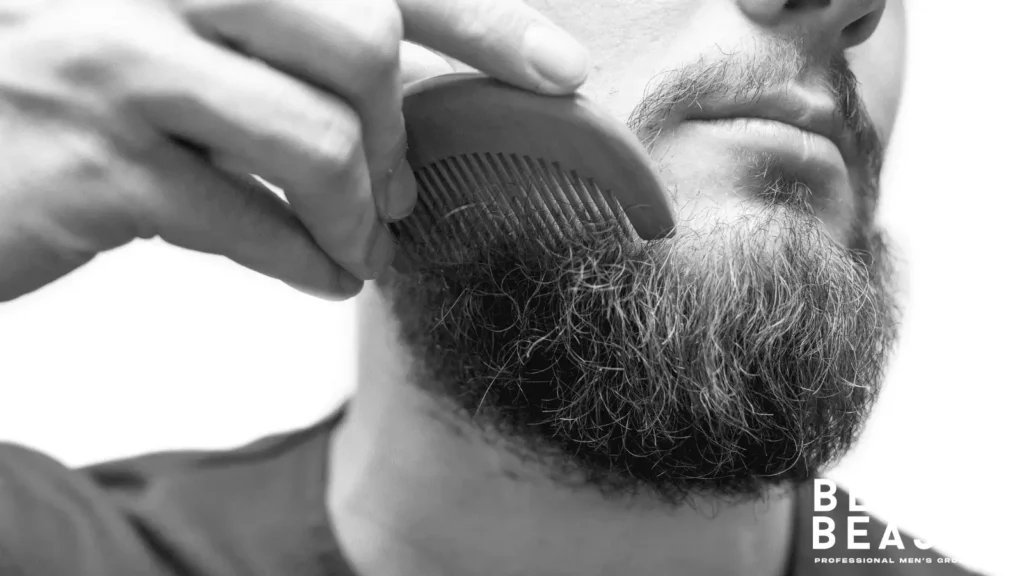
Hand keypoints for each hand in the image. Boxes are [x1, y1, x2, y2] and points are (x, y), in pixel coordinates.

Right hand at [0, 0, 589, 301]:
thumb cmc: (83, 97)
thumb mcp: (182, 45)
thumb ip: (286, 51)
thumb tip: (406, 105)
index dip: (483, 19)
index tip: (561, 70)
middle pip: (360, 41)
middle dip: (399, 137)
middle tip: (399, 196)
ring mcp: (113, 61)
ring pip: (316, 142)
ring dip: (358, 219)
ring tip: (355, 249)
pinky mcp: (91, 164)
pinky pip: (252, 224)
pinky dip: (308, 265)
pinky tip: (315, 275)